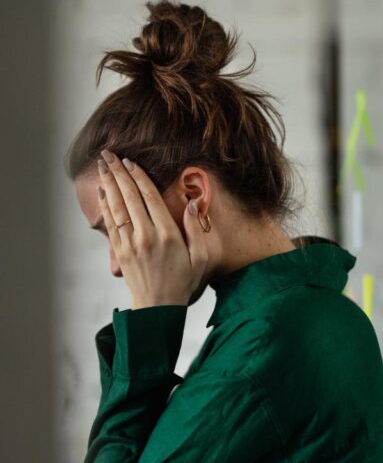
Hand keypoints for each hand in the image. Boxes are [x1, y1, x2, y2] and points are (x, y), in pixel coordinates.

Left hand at [96, 149, 208, 309]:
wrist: (158, 308)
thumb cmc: (183, 282)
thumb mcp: (201, 258)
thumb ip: (196, 229)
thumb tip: (190, 204)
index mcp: (167, 235)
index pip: (150, 198)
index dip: (139, 177)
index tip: (131, 161)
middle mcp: (145, 236)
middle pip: (129, 197)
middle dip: (118, 173)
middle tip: (109, 154)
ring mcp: (129, 244)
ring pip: (116, 207)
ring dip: (108, 184)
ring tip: (101, 165)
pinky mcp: (120, 251)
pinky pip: (110, 223)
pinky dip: (105, 204)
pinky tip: (102, 191)